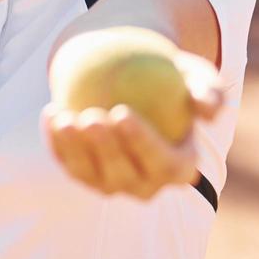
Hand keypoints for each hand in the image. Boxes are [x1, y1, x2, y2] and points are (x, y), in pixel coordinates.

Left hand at [41, 51, 226, 200]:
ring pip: (91, 176)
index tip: (122, 113)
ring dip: (75, 151)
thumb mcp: (196, 74)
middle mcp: (147, 184)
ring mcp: (113, 183)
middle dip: (106, 151)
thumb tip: (207, 110)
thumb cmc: (172, 75)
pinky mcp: (84, 174)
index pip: (165, 165)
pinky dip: (56, 142)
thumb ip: (208, 90)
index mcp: (179, 168)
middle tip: (91, 117)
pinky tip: (50, 112)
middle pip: (126, 177)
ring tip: (64, 119)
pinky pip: (67, 161)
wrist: (137, 78)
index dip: (143, 146)